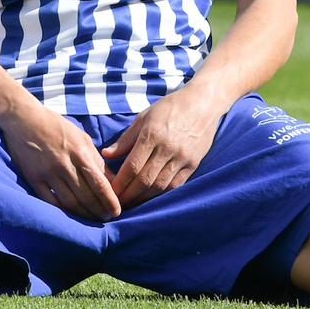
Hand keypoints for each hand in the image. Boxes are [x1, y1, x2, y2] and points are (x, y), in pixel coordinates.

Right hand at [0, 101, 120, 220]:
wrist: (23, 119)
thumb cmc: (56, 127)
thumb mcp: (81, 138)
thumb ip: (96, 160)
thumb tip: (112, 182)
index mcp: (80, 151)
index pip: (100, 183)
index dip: (110, 200)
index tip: (117, 211)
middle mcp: (65, 164)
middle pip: (86, 196)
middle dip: (100, 211)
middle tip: (107, 219)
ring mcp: (48, 173)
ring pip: (70, 202)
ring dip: (84, 215)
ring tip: (93, 221)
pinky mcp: (34, 179)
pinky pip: (50, 202)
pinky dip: (63, 211)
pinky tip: (71, 216)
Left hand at [100, 88, 222, 208]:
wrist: (203, 103)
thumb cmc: (169, 108)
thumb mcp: (144, 117)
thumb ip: (125, 139)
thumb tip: (106, 155)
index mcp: (152, 134)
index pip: (132, 166)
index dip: (120, 183)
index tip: (110, 192)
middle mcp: (167, 148)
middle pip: (145, 180)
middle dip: (129, 196)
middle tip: (117, 205)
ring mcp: (182, 158)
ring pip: (160, 186)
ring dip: (144, 199)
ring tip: (132, 204)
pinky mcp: (193, 164)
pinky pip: (176, 185)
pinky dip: (162, 195)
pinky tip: (151, 198)